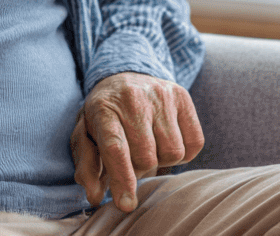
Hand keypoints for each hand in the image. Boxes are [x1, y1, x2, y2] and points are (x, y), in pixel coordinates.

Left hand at [70, 72, 203, 212]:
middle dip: (139, 170)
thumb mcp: (85, 136)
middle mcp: (133, 99)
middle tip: (131, 161)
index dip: (122, 180)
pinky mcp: (182, 96)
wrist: (124, 74)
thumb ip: (87, 166)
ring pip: (173, 152)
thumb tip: (94, 196)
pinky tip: (165, 141)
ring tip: (149, 147)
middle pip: (147, 157)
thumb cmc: (104, 114)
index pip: (116, 149)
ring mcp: (161, 95)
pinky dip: (183, 152)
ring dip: (161, 160)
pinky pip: (194, 143)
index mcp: (103, 109)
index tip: (126, 205)